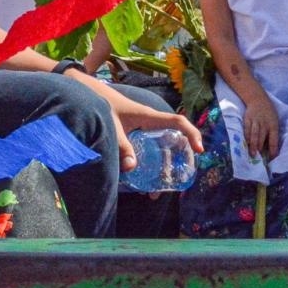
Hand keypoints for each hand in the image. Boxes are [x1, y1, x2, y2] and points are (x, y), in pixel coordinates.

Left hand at [87, 78, 204, 171]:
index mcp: (149, 117)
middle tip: (178, 180)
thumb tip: (132, 168)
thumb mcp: (112, 128)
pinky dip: (151, 164)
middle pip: (174, 139)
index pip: (178, 122)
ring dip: (163, 167)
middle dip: (179, 160)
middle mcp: (151, 122)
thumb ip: (122, 146)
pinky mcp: (135, 134)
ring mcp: (144, 129)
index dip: (192, 134)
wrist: (89, 95)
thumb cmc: (103, 106)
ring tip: (155, 192)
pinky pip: (150, 149)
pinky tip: (142, 181)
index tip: (199, 150)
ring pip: (161, 147)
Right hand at [240, 94, 281, 161]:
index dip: (273, 149)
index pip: (274, 139)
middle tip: (259, 159)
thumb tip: (270, 149)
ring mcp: (255, 121)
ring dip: (253, 145)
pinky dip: (246, 138)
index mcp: (273, 125)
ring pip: (254, 134)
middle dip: (261, 148)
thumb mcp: (274, 121)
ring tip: (252, 154)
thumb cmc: (269, 113)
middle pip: (262, 137)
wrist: (258, 99)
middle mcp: (265, 124)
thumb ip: (272, 134)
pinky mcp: (247, 119)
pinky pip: (246, 130)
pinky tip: (246, 144)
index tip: (272, 158)